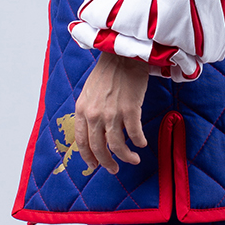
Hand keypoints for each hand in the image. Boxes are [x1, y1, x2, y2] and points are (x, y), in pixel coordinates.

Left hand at [74, 51, 149, 173]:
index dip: (88, 157)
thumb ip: (89, 112)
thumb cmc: (108, 72)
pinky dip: (139, 142)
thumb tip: (95, 133)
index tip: (95, 165)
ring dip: (126, 157)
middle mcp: (94, 114)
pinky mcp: (130, 110)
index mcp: (82, 110)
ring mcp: (112, 113)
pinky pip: (135, 134)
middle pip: (99, 148)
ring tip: (133, 159)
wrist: (123, 55)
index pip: (82, 141)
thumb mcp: (89, 93)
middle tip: (114, 169)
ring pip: (118, 146)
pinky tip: (142, 143)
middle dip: (107, 162)